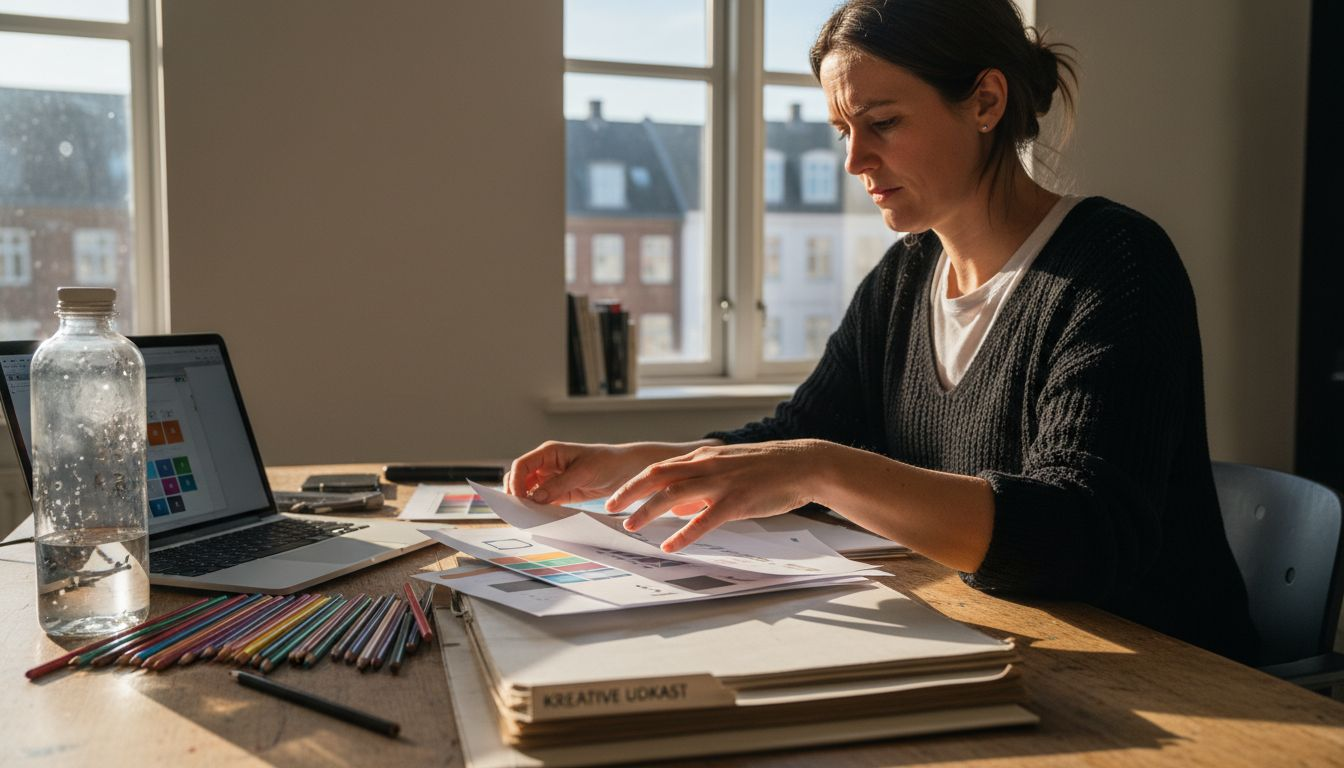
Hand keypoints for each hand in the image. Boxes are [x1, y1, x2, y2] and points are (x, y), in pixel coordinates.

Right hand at [506, 440, 719, 504]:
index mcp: (549, 452)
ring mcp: (552, 479)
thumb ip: (558, 485)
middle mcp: (547, 464)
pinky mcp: (560, 492)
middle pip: (520, 479)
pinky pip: (544, 501)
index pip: (522, 465)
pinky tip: (541, 518)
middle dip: (516, 493)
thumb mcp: (583, 472)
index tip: (518, 500)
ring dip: (527, 503)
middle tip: (519, 512)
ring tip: (528, 517)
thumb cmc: (607, 462)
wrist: (628, 470)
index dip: (515, 482)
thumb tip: (534, 498)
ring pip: (529, 491)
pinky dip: (539, 509)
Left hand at [609, 440, 835, 551]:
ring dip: (648, 511)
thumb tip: (675, 508)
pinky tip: (670, 546)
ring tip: (631, 527)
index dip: (633, 483)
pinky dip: (683, 534)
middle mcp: (706, 466)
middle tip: (609, 510)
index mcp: (702, 459)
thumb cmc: (765, 470)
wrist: (801, 464)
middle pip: (656, 477)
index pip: (658, 468)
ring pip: (673, 495)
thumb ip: (699, 488)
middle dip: (629, 493)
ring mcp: (720, 483)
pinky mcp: (737, 501)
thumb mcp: (727, 471)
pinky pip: (704, 520)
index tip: (615, 497)